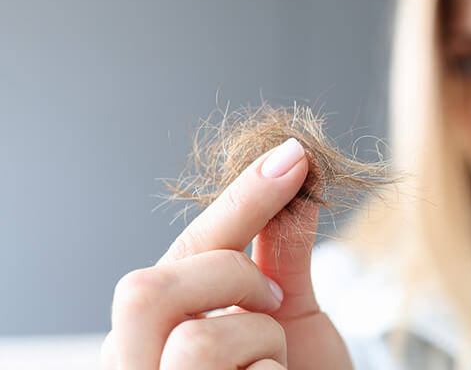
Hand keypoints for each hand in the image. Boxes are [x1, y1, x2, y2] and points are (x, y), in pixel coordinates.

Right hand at [101, 138, 352, 369]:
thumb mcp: (295, 316)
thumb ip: (284, 253)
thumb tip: (296, 173)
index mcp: (160, 323)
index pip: (183, 251)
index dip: (241, 199)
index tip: (296, 156)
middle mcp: (140, 362)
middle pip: (144, 289)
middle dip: (228, 277)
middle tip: (275, 298)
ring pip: (196, 342)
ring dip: (262, 343)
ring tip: (277, 363)